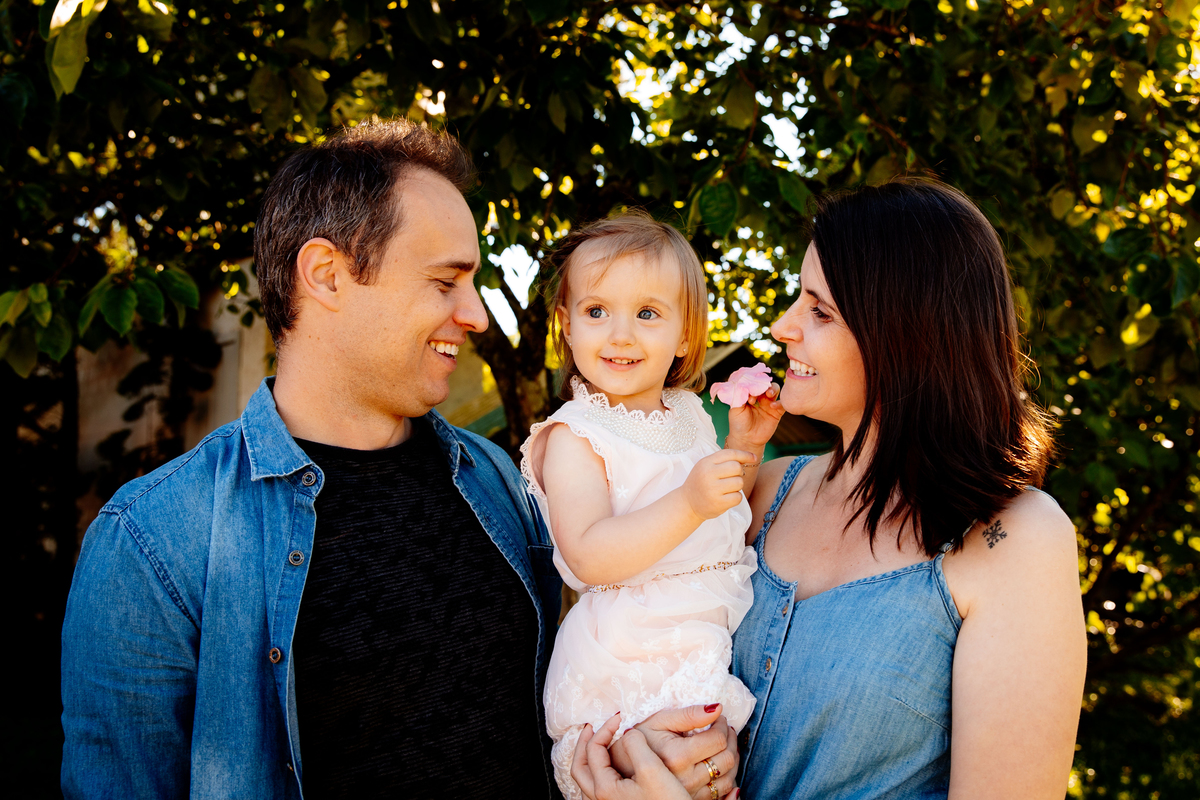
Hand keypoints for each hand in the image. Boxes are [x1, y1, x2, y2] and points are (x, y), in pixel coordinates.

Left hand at [571, 715, 691, 799]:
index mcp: (605, 788)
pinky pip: (597, 790)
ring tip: (598, 745)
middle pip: (580, 767)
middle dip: (584, 744)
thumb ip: (636, 744)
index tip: (620, 718)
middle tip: (592, 727)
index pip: (594, 749)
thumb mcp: (652, 769)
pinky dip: (598, 773)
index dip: (605, 729)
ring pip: (587, 780)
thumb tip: (628, 732)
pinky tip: (611, 770)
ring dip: (589, 759)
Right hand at [610, 704, 739, 799]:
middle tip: (724, 728)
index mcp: (678, 756)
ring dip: (732, 757)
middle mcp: (686, 778)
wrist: (623, 766)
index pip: (717, 739)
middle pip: (727, 758)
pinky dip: (727, 776)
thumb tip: (717, 709)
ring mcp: (690, 792)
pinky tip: (719, 762)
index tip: (718, 718)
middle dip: (730, 739)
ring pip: (729, 777)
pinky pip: (721, 792)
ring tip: (723, 743)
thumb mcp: (659, 720)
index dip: (722, 724)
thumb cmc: (641, 739)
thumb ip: (689, 715)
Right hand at [681, 452, 757, 519]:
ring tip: (726, 489)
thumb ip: (723, 461)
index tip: (753, 458)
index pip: (730, 454)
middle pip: (737, 467)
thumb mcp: (706, 466)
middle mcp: (708, 474)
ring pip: (739, 483)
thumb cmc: (701, 482)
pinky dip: (735, 498)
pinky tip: (726, 498)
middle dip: (738, 473)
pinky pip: (738, 497)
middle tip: (731, 478)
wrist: (687, 503)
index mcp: (706, 462)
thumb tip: (748, 458)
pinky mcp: (718, 503)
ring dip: (737, 486)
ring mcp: (713, 489)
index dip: (744, 455)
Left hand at [726, 383, 783, 451]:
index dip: (752, 382)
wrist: (746, 440)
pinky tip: (772, 406)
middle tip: (758, 391)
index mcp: (749, 393)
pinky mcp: (777, 412)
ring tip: (768, 394)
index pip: (753, 381)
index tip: (749, 389)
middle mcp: (760, 397)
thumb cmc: (738, 423)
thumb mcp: (735, 408)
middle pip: (765, 383)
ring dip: (773, 389)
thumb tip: (744, 382)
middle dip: (763, 384)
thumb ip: (739, 394)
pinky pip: (783, 404)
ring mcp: (769, 404)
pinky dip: (780, 403)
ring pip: (775, 390)